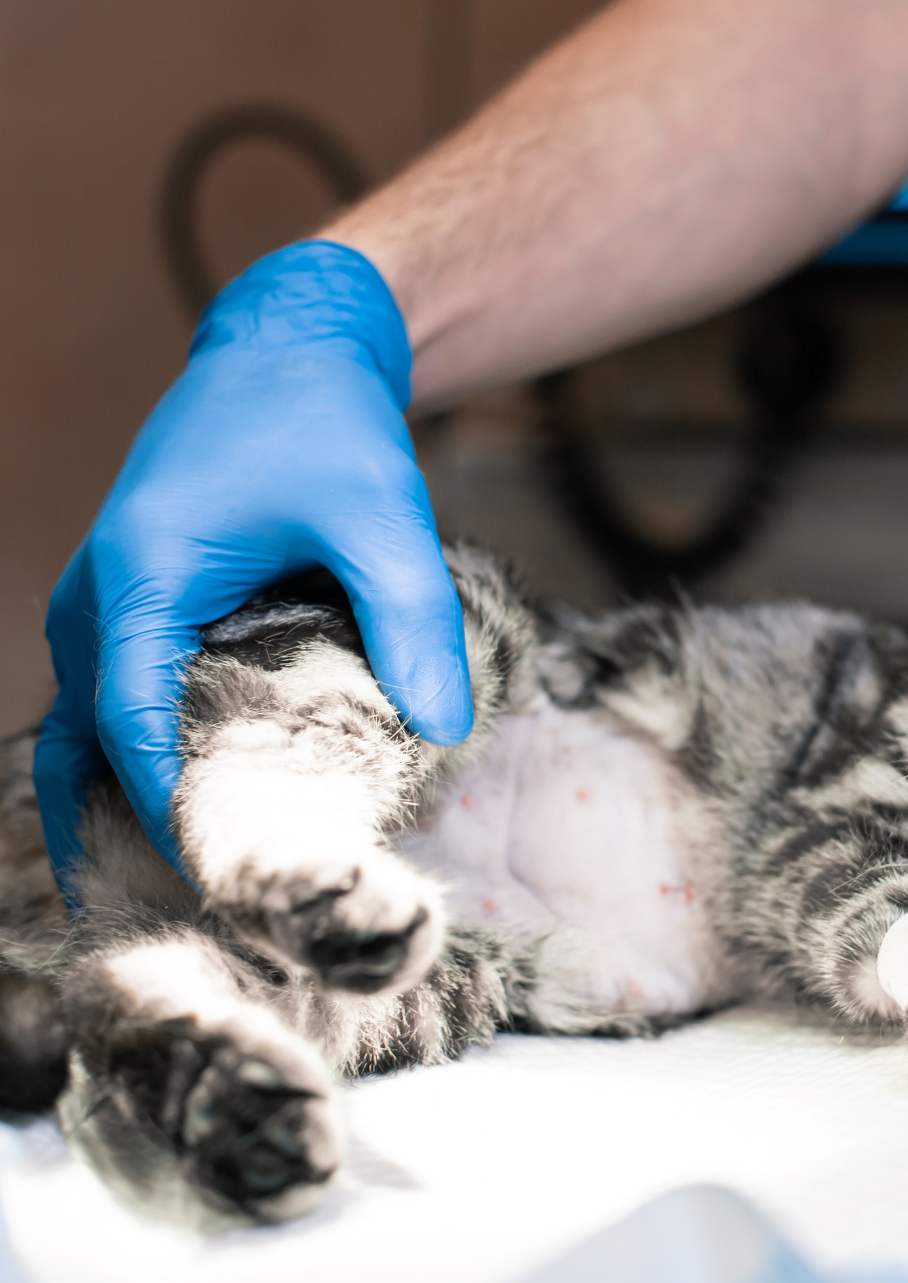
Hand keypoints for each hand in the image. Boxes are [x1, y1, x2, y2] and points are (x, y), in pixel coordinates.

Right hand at [34, 241, 471, 882]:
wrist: (286, 351)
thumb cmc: (326, 423)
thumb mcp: (382, 517)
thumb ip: (413, 621)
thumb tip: (444, 732)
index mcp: (137, 586)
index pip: (134, 739)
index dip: (177, 825)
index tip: (235, 896)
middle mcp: (95, 608)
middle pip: (91, 756)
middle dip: (140, 842)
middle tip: (208, 932)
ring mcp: (103, 612)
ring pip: (88, 742)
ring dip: (129, 816)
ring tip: (195, 901)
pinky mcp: (132, 614)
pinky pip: (113, 713)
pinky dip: (139, 772)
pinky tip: (198, 822)